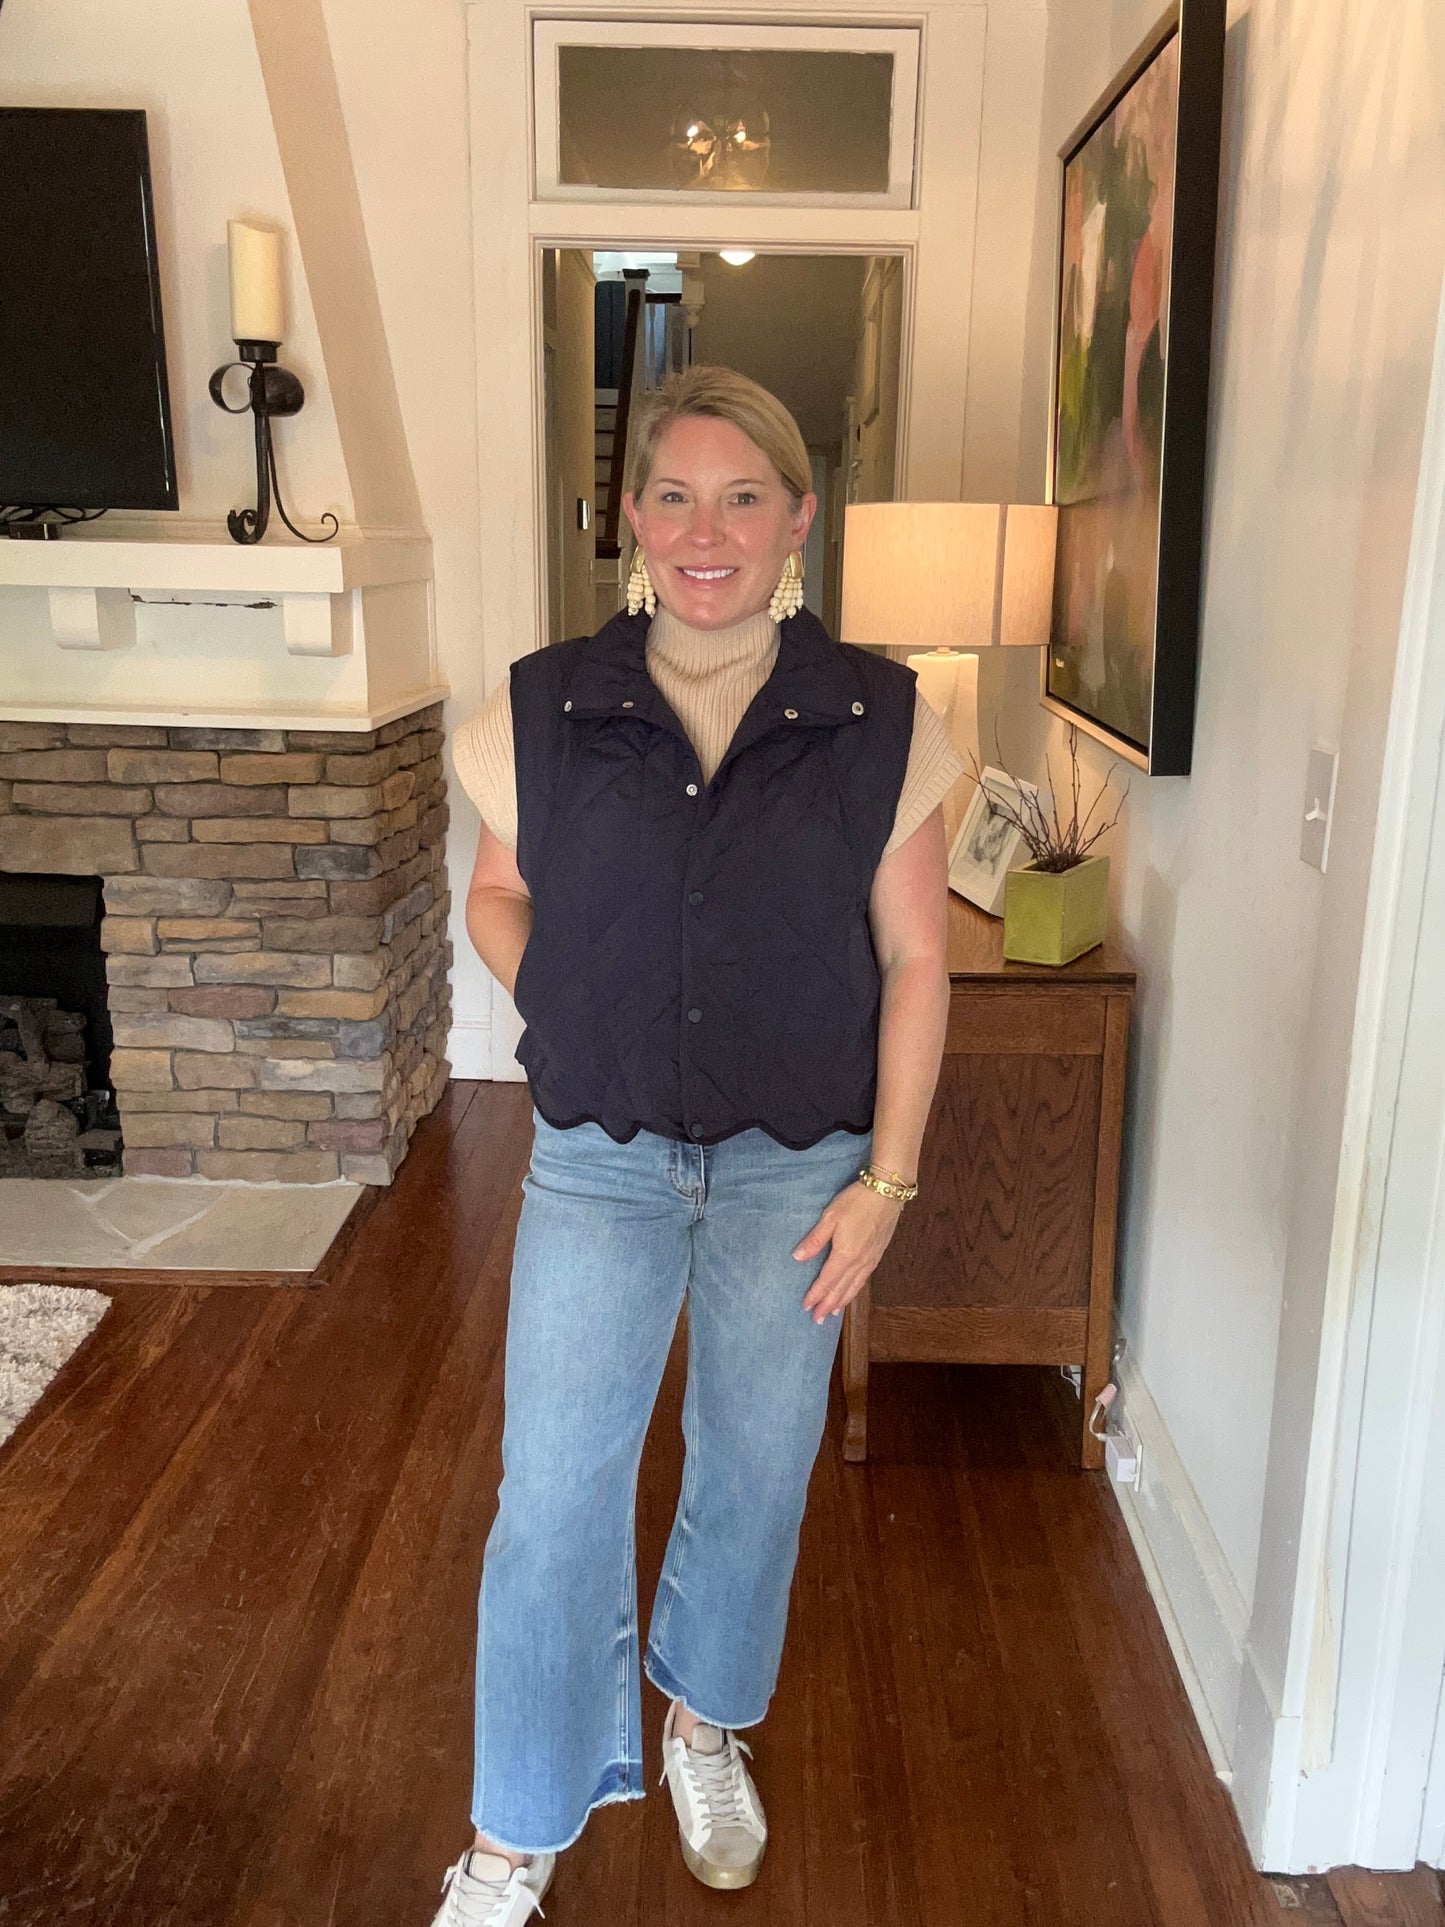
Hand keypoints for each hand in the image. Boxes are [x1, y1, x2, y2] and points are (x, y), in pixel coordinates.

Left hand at [794, 1180, 904, 1323]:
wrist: (887, 1193)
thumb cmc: (856, 1202)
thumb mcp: (830, 1217)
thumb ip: (815, 1239)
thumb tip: (797, 1257)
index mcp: (845, 1254)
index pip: (827, 1281)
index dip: (815, 1295)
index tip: (806, 1307)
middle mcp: (859, 1262)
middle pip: (841, 1289)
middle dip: (827, 1305)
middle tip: (817, 1320)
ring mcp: (870, 1260)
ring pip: (854, 1287)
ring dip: (842, 1301)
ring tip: (833, 1313)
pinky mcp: (878, 1254)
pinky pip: (863, 1279)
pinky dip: (855, 1290)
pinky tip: (852, 1292)